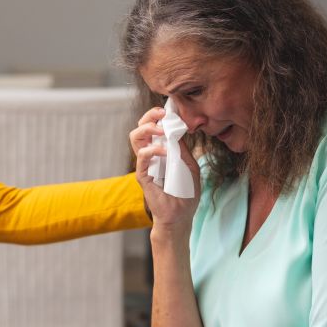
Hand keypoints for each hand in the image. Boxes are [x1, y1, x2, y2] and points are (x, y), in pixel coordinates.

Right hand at [129, 106, 200, 232]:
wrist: (180, 216)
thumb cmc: (186, 193)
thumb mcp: (190, 166)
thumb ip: (184, 150)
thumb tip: (179, 130)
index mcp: (160, 150)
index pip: (154, 126)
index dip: (159, 115)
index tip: (171, 110)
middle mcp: (150, 154)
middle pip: (140, 126)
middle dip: (150, 115)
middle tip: (163, 114)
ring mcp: (145, 164)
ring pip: (135, 137)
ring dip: (148, 128)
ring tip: (161, 129)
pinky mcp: (143, 175)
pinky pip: (142, 156)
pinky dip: (153, 149)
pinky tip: (165, 152)